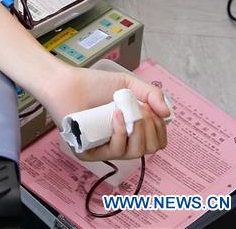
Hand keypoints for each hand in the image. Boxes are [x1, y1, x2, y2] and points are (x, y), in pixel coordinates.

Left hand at [38, 65, 170, 161]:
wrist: (67, 83)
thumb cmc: (94, 84)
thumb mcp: (129, 84)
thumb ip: (152, 94)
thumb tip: (168, 114)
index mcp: (131, 130)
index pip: (157, 141)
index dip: (160, 128)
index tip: (152, 110)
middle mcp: (121, 142)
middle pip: (150, 149)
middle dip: (150, 128)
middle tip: (141, 109)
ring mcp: (105, 149)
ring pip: (135, 152)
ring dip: (136, 129)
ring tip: (125, 109)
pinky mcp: (89, 153)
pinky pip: (114, 152)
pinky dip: (120, 134)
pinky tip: (115, 116)